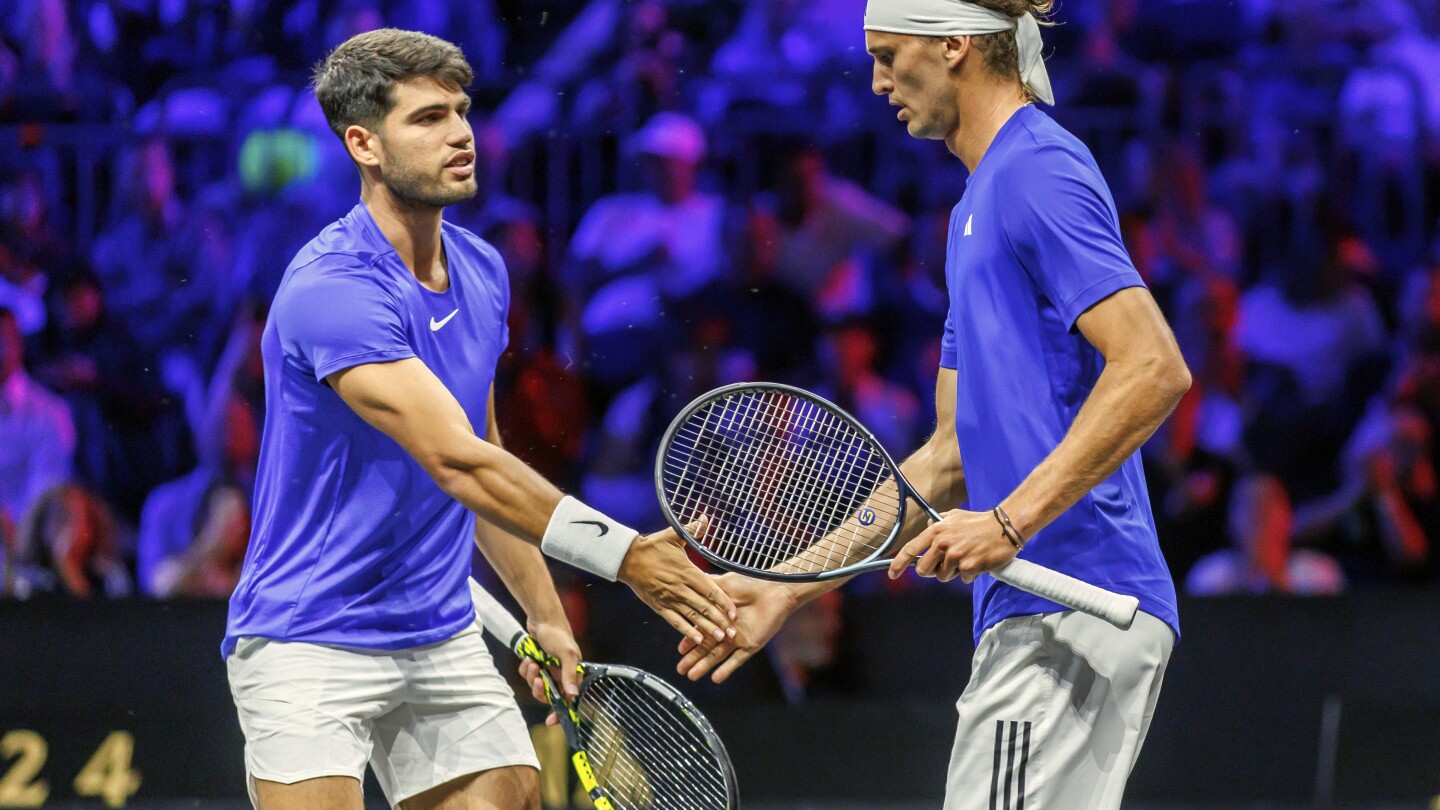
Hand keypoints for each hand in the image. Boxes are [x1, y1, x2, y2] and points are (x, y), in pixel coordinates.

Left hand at [518, 619, 582, 726]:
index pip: (569, 699)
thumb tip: (573, 695)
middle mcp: (560, 674)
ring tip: (532, 663)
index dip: (561, 711)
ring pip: (536, 685)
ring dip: (531, 677)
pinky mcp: (536, 664)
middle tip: (537, 679)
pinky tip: (528, 658)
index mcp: (572, 674)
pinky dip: (526, 669)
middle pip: (548, 695)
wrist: (542, 618)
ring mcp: (547, 669)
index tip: (551, 721)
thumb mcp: (566, 654)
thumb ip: (570, 674)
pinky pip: (528, 675)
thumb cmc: (558, 634)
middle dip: (540, 689)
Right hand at [618, 518, 736, 645]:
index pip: (711, 590)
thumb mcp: (673, 536)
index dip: (724, 602)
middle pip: (705, 607)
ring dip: (707, 628)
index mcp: (688, 572)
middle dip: (720, 620)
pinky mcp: (660, 607)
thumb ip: (692, 530)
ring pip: (693, 617)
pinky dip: (687, 631)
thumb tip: (705, 519)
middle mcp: (682, 588)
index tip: (734, 612)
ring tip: (720, 638)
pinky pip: (676, 622)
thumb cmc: (651, 547)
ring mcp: (670, 599)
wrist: (627, 558)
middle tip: (734, 632)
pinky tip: (697, 640)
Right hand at [676, 573, 800, 683]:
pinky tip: (716, 678)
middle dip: (693, 658)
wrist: (774, 589)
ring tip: (691, 676)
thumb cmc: (750, 583)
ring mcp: (738, 639)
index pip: (701, 631)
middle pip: (707, 647)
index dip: (690, 640)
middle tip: (680, 670)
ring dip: (705, 666)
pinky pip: (737, 659)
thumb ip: (708, 589)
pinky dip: (727, 669)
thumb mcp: (724, 584)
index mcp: (719, 617)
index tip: (680, 651)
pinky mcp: (750, 645)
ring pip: (718, 655)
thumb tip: (690, 585)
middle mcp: (727, 630)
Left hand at [887, 509, 1017, 582]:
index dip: (898, 563)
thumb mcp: (954, 516)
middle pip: (924, 570)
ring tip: (966, 559)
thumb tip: (927, 527)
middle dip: (932, 571)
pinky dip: (969, 574)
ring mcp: (956, 556)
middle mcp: (943, 543)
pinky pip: (962, 579)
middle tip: (945, 565)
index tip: (892, 574)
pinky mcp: (969, 566)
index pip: (911, 549)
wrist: (1005, 527)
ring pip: (943, 577)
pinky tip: (977, 562)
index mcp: (936, 531)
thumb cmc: (979, 522)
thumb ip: (938, 522)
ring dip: (953, 572)